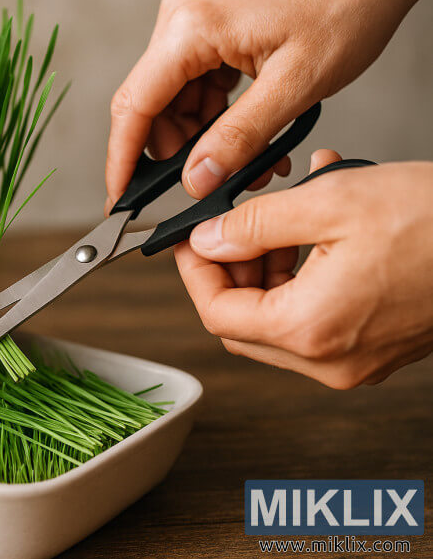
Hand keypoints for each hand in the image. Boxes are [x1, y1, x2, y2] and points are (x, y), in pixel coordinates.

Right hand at [105, 0, 432, 210]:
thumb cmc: (348, 0)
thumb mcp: (295, 84)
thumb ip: (239, 137)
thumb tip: (196, 179)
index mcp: (190, 28)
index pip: (133, 106)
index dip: (122, 160)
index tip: (121, 199)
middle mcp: (181, 19)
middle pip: (152, 105)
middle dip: (177, 153)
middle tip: (209, 183)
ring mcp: (196, 21)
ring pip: (176, 99)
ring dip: (202, 137)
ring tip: (245, 161)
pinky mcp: (213, 27)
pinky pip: (197, 82)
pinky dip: (216, 115)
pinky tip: (246, 133)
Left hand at [174, 150, 432, 387]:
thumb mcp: (329, 203)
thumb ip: (254, 226)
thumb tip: (208, 240)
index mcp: (309, 329)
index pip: (217, 313)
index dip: (194, 273)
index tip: (191, 241)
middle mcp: (329, 361)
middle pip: (242, 326)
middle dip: (228, 273)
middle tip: (233, 230)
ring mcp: (355, 362)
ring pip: (276, 325)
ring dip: (265, 273)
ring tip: (280, 220)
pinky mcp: (376, 351)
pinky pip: (315, 322)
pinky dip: (301, 281)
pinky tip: (315, 234)